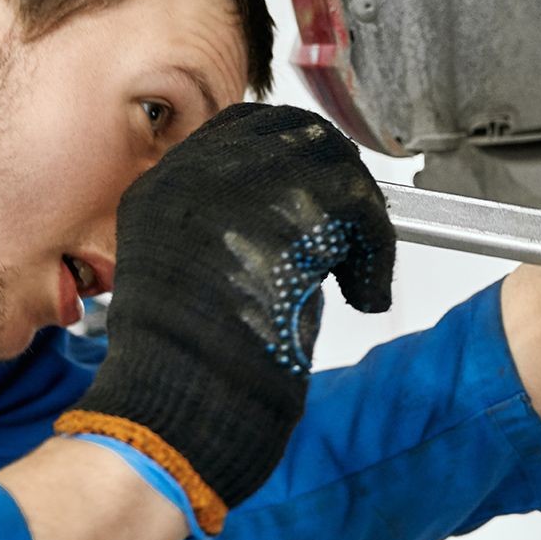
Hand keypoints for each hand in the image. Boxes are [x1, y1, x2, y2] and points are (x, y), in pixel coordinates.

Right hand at [55, 103, 393, 533]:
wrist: (172, 410)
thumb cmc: (186, 372)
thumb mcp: (198, 278)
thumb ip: (239, 230)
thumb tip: (308, 217)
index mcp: (162, 189)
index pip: (243, 129)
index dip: (295, 158)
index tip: (324, 198)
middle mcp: (193, 175)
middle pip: (294, 133)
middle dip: (338, 179)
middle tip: (355, 235)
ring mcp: (238, 188)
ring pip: (333, 164)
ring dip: (362, 220)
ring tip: (359, 275)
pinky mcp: (288, 212)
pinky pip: (359, 205)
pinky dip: (378, 252)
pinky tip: (365, 294)